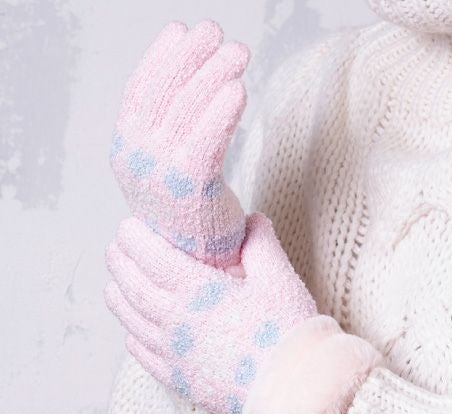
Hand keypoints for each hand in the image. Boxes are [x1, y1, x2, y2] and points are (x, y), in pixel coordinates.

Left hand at [105, 214, 382, 413]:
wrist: (292, 390)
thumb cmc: (286, 330)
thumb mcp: (278, 277)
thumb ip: (260, 243)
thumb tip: (251, 220)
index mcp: (197, 291)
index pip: (152, 257)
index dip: (134, 239)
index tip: (127, 227)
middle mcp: (176, 321)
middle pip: (134, 287)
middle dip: (119, 263)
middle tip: (115, 249)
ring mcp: (175, 353)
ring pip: (132, 321)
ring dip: (118, 299)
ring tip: (113, 285)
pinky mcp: (181, 379)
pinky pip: (144, 357)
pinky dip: (133, 339)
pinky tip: (132, 333)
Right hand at [110, 20, 248, 267]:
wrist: (196, 260)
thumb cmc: (189, 211)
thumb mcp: (168, 166)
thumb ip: (170, 130)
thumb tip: (193, 81)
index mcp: (128, 151)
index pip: (140, 93)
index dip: (160, 59)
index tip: (182, 31)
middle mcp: (137, 160)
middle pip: (163, 96)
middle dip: (190, 59)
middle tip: (216, 33)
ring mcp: (160, 175)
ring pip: (186, 113)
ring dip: (213, 76)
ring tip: (238, 53)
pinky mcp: (189, 189)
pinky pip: (205, 142)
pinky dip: (221, 114)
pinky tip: (238, 90)